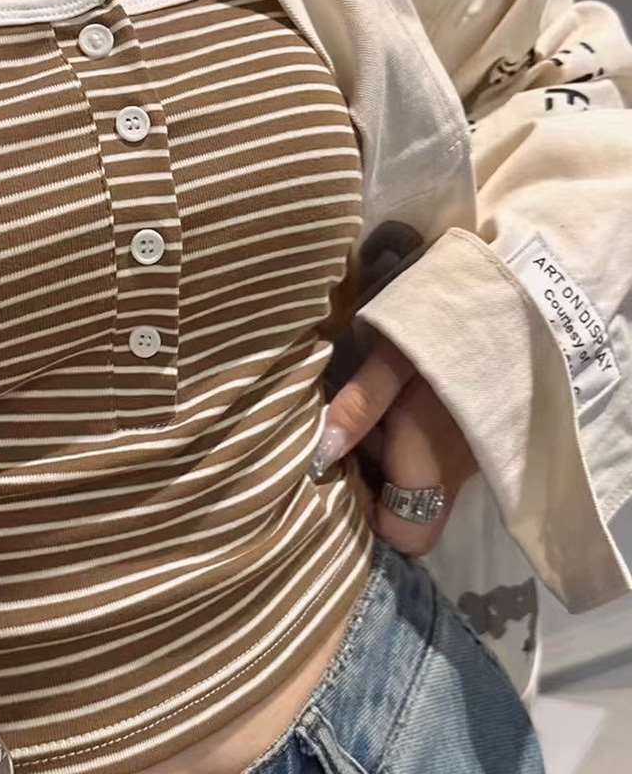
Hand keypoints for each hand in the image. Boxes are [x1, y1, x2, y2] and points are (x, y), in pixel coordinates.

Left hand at [311, 329, 479, 555]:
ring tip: (360, 413)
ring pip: (417, 484)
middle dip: (370, 484)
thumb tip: (320, 454)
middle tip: (340, 440)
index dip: (368, 519)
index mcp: (432, 463)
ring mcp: (468, 458)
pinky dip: (404, 441)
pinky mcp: (474, 438)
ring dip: (385, 458)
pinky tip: (388, 403)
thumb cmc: (448, 329)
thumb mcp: (395, 357)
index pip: (406, 536)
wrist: (519, 302)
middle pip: (408, 512)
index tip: (336, 476)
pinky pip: (431, 460)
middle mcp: (455, 475)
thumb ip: (359, 406)